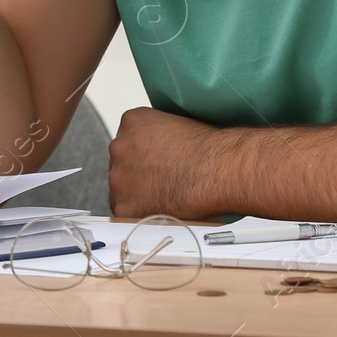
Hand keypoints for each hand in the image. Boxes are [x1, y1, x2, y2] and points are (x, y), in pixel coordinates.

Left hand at [108, 107, 222, 219]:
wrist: (218, 171)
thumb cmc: (209, 150)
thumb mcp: (177, 123)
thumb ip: (157, 134)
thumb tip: (158, 149)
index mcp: (131, 122)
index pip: (128, 141)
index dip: (143, 155)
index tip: (155, 164)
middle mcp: (118, 146)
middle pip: (121, 164)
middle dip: (137, 174)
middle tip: (160, 183)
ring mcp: (118, 177)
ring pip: (121, 190)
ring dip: (137, 195)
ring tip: (165, 197)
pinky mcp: (123, 206)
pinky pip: (127, 214)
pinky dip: (141, 214)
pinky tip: (161, 210)